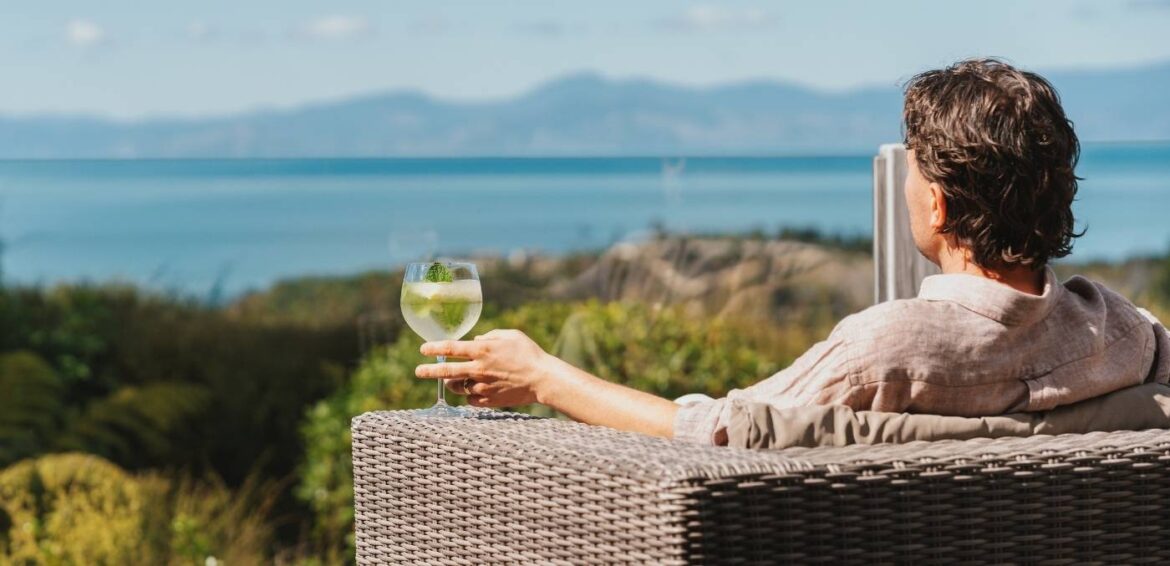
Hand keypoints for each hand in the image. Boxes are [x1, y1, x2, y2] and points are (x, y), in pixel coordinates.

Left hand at [415, 329, 552, 407]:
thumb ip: (489, 336)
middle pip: (446, 371)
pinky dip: (469, 394)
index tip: (423, 349)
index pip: (450, 349)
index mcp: (482, 350)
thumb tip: (475, 342)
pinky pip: (471, 399)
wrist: (543, 379)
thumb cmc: (529, 353)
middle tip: (418, 371)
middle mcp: (479, 369)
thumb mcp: (510, 335)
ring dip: (452, 383)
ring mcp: (482, 386)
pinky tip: (474, 389)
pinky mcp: (489, 400)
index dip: (434, 348)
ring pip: (457, 387)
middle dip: (429, 371)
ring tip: (451, 380)